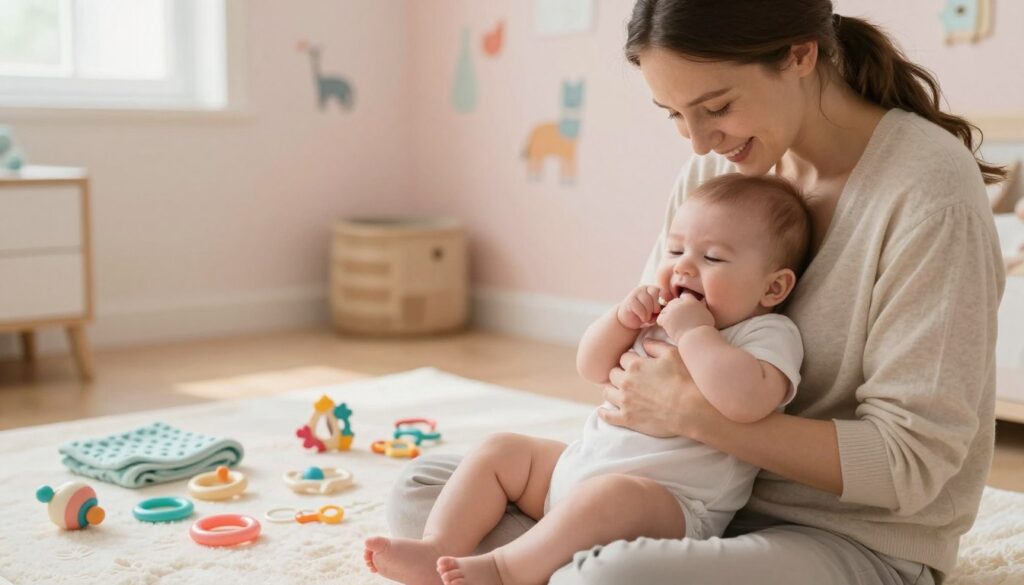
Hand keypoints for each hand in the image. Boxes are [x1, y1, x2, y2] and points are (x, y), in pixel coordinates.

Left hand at [599, 339, 718, 438]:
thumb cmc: (685, 379)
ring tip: (619, 391)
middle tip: (628, 377)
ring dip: (612, 389)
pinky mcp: (628, 419)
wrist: (691, 409)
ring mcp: (625, 401)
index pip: (624, 357)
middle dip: (620, 373)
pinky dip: (604, 413)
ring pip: (607, 392)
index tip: (636, 362)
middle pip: (613, 373)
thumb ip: (656, 346)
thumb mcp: (673, 354)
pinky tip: (603, 411)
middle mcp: (626, 382)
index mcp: (635, 365)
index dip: (631, 358)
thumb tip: (644, 342)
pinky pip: (608, 416)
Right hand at [616, 285, 662, 329]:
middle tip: (652, 314)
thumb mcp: (656, 311)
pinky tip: (642, 318)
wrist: (630, 320)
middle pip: (654, 294)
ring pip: (647, 301)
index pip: (660, 290)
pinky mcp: (630, 300)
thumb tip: (665, 306)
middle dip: (655, 307)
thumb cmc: (645, 315)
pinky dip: (643, 315)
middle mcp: (644, 289)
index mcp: (652, 289)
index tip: (659, 310)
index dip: (661, 301)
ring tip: (647, 318)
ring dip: (649, 313)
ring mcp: (636, 293)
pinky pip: (640, 307)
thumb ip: (661, 307)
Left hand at [656, 295, 714, 341]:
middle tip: (677, 320)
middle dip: (674, 310)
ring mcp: (673, 310)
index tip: (684, 311)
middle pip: (673, 302)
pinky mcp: (666, 318)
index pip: (684, 296)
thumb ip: (700, 309)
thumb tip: (698, 309)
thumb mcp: (707, 315)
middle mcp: (681, 303)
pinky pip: (660, 318)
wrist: (698, 338)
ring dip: (668, 317)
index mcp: (692, 301)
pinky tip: (668, 329)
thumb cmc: (705, 330)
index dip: (683, 303)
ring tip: (674, 326)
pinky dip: (662, 323)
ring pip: (665, 310)